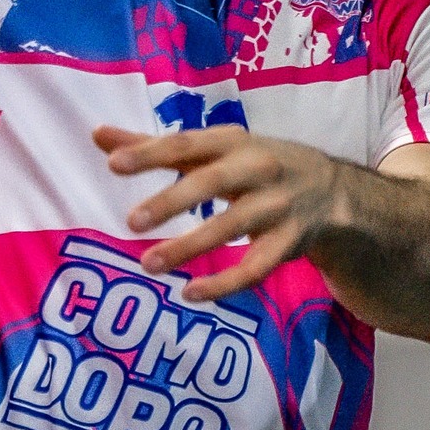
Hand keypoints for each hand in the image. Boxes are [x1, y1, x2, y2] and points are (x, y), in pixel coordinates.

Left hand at [95, 124, 346, 304]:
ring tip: (149, 264)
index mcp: (233, 140)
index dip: (151, 153)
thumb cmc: (254, 164)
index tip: (113, 163)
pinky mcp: (288, 243)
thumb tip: (98, 136)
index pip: (187, 144)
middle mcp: (258, 168)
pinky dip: (224, 283)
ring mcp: (277, 207)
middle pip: (212, 182)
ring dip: (189, 246)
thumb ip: (155, 146)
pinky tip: (190, 293)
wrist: (332, 190)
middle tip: (131, 222)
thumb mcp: (213, 149)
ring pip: (231, 228)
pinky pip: (255, 268)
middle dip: (172, 201)